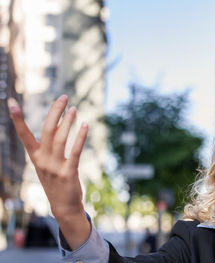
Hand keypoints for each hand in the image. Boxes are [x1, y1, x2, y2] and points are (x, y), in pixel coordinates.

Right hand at [8, 95, 89, 248]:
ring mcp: (55, 167)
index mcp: (35, 157)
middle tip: (63, 97)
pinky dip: (80, 137)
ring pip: (60, 139)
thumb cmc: (56, 181)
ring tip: (74, 108)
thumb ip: (50, 146)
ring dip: (67, 122)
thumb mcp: (48, 164)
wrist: (64, 206)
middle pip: (46, 131)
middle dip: (54, 112)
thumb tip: (56, 124)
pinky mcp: (69, 173)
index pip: (24, 135)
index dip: (18, 120)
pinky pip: (75, 152)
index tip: (12, 103)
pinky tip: (85, 125)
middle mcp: (42, 161)